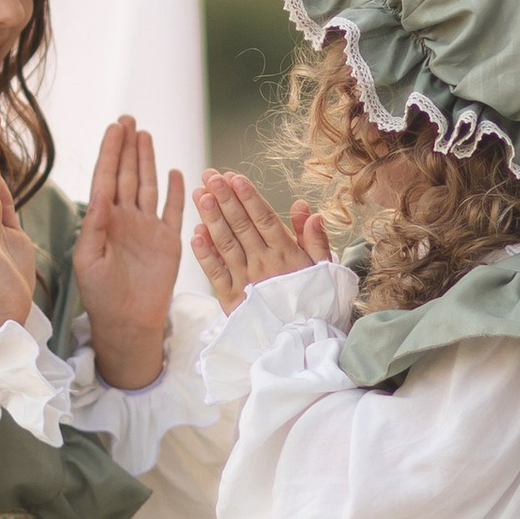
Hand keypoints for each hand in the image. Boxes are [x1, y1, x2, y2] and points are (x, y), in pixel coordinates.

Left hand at [74, 115, 185, 389]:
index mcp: (103, 221)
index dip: (110, 152)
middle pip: (126, 174)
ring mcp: (147, 228)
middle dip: (126, 147)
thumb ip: (94, 227)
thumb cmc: (100, 295)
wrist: (128, 323)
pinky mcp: (168, 240)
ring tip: (144, 134)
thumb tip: (99, 196)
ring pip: (147, 184)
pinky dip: (176, 191)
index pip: (106, 178)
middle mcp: (125, 219)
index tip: (114, 128)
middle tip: (127, 119)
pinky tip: (174, 171)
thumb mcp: (88, 260)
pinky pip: (173, 209)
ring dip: (146, 160)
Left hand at [192, 173, 329, 314]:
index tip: (234, 177)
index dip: (248, 197)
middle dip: (225, 198)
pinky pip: (216, 274)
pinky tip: (195, 235)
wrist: (304, 343)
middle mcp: (264, 264)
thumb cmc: (316, 302)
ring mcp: (246, 281)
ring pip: (226, 244)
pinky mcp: (232, 300)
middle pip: (241, 226)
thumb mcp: (324, 269)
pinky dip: (205, 255)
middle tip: (210, 175)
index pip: (264, 219)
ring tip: (199, 195)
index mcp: (287, 254)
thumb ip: (315, 238)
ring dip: (211, 218)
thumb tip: (305, 207)